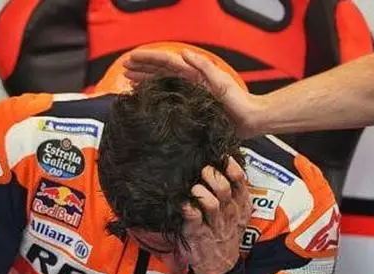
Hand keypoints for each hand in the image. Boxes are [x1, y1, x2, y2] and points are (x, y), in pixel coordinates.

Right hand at [123, 49, 265, 137]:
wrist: (249, 120)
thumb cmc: (239, 102)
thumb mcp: (221, 81)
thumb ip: (204, 66)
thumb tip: (184, 53)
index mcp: (194, 75)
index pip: (167, 62)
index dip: (148, 59)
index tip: (131, 58)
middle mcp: (189, 83)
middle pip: (161, 71)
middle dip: (142, 68)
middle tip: (124, 69)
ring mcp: (189, 95)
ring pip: (162, 84)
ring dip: (145, 80)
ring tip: (129, 80)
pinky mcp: (191, 108)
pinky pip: (168, 98)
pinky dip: (156, 95)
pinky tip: (146, 97)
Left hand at [183, 158, 251, 273]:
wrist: (220, 266)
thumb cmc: (226, 234)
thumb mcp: (238, 214)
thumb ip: (235, 193)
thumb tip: (222, 166)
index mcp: (241, 206)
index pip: (240, 182)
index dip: (232, 167)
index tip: (223, 158)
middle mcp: (230, 214)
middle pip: (224, 189)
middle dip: (213, 176)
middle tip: (204, 170)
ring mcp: (214, 225)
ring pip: (212, 203)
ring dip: (201, 192)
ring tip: (195, 187)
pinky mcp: (198, 233)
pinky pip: (194, 218)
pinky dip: (188, 208)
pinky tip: (184, 203)